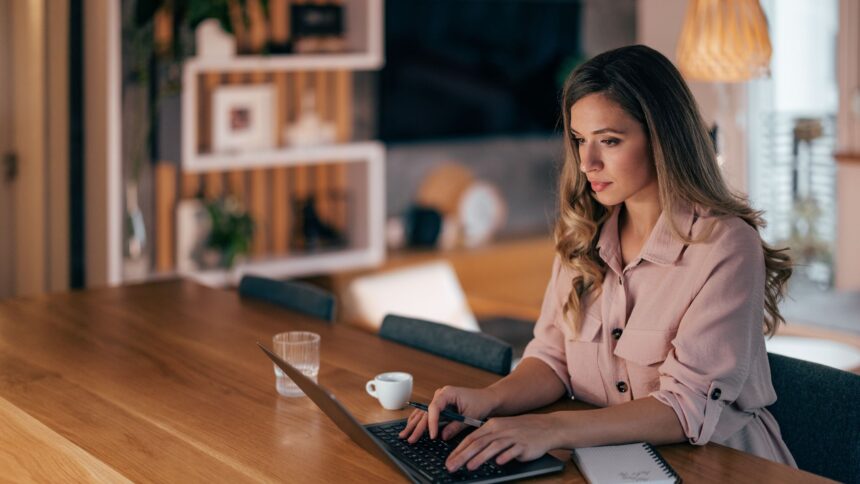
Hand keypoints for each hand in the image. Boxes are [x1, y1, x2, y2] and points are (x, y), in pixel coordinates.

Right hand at [398, 386, 497, 442]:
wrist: (487, 399)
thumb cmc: (480, 404)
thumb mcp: (470, 416)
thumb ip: (455, 426)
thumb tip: (442, 436)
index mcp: (448, 393)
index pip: (434, 407)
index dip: (432, 422)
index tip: (432, 436)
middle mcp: (440, 394)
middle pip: (425, 411)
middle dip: (417, 426)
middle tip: (410, 439)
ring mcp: (439, 399)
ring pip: (423, 413)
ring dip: (414, 424)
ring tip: (404, 435)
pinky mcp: (440, 405)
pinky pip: (427, 413)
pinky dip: (419, 421)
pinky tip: (410, 428)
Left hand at [444, 413, 561, 472]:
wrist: (546, 427)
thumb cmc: (521, 430)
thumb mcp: (502, 430)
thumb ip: (487, 439)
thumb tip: (469, 452)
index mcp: (492, 425)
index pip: (471, 438)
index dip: (458, 450)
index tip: (448, 460)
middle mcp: (500, 430)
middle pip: (478, 443)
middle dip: (462, 456)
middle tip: (451, 466)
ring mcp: (512, 437)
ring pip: (493, 447)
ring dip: (480, 457)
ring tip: (469, 467)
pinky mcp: (524, 445)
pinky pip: (513, 451)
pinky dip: (505, 456)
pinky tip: (498, 462)